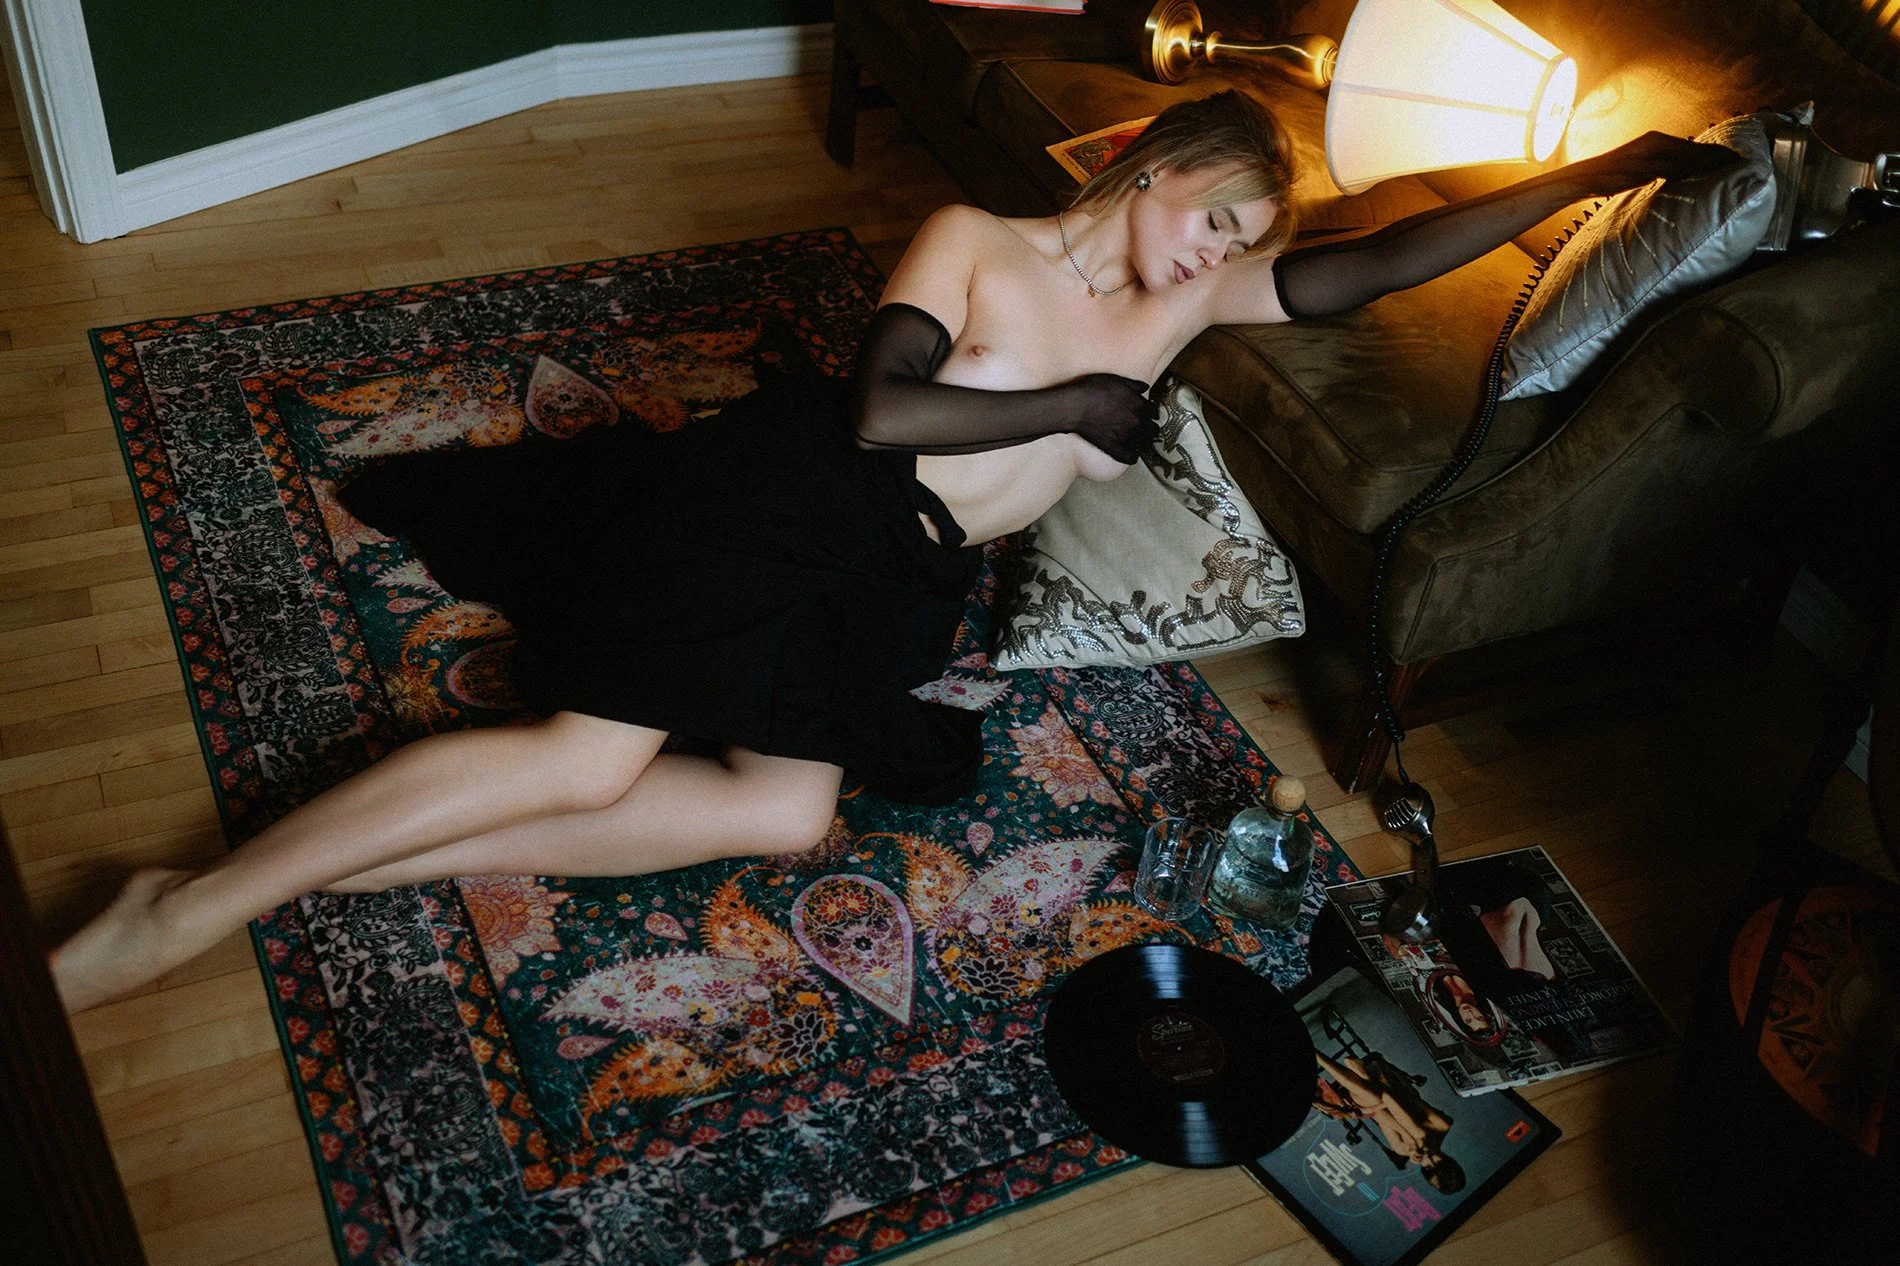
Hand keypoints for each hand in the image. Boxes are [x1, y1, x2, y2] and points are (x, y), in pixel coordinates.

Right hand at [1068, 374, 1159, 463]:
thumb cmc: (1093, 390)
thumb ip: (1133, 384)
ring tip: (1142, 443)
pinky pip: (1129, 457)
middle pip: (1152, 430)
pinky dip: (1133, 457)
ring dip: (1144, 443)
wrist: (1075, 407)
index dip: (1153, 414)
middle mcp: (1136, 422)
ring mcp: (1125, 436)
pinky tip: (1133, 456)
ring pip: (1143, 444)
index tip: (1150, 415)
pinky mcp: (1114, 447)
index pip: (1154, 412)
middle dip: (1152, 429)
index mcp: (1138, 405)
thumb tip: (1145, 387)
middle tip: (1148, 430)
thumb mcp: (1115, 380)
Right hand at [1565, 131, 1741, 192]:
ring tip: (1730, 169)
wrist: (1582, 178)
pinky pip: (1672, 168)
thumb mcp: (1638, 169)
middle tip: (1742, 162)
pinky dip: (1691, 172)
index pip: (1691, 146)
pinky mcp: (1642, 165)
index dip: (1714, 152)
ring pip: (1687, 157)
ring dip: (1710, 163)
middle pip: (1694, 149)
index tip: (1734, 158)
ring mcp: (1649, 152)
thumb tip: (1679, 176)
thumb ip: (1658, 169)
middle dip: (1719, 156)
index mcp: (1655, 140)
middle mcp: (1655, 141)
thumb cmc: (1608, 175)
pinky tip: (1704, 177)